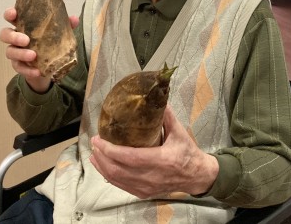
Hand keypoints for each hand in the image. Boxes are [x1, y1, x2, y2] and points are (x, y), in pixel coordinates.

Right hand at [0, 7, 78, 92]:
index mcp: (23, 25)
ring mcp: (15, 52)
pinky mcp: (18, 66)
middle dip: (13, 36)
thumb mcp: (57, 33)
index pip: (11, 17)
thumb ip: (64, 25)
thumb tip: (74, 19)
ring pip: (10, 52)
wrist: (48, 66)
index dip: (9, 14)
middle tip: (26, 40)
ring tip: (33, 56)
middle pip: (5, 34)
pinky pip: (19, 68)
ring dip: (21, 54)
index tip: (13, 14)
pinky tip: (37, 71)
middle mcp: (15, 38)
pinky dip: (28, 70)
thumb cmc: (49, 42)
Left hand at [89, 106, 218, 197]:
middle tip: (95, 143)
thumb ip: (166, 115)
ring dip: (102, 166)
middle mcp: (151, 176)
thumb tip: (155, 96)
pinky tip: (103, 167)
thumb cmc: (187, 152)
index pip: (129, 157)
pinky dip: (109, 176)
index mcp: (161, 160)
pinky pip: (121, 186)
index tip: (98, 139)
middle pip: (117, 170)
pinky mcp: (144, 193)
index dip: (110, 149)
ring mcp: (146, 188)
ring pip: (116, 180)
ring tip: (94, 154)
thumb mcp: (179, 132)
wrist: (196, 176)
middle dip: (101, 156)